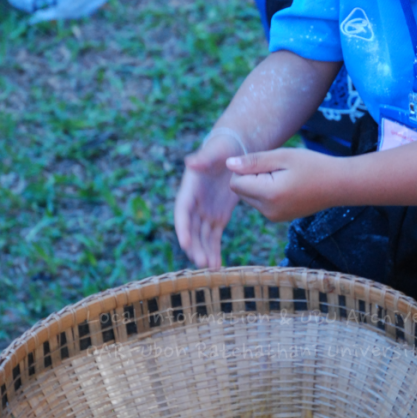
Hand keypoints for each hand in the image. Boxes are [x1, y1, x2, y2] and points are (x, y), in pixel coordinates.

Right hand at [174, 135, 239, 269]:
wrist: (233, 150)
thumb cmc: (223, 148)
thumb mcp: (215, 151)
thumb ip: (203, 158)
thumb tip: (190, 162)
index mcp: (190, 188)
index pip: (183, 211)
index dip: (183, 227)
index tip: (185, 243)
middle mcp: (194, 203)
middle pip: (192, 229)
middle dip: (195, 246)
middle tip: (202, 263)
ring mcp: (205, 211)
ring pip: (202, 237)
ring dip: (205, 252)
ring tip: (212, 268)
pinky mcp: (218, 217)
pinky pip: (214, 237)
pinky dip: (214, 251)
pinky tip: (217, 266)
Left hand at [227, 148, 336, 222]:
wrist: (339, 185)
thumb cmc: (312, 165)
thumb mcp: (283, 156)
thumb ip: (253, 161)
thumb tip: (228, 164)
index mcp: (268, 194)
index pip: (235, 182)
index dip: (246, 169)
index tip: (268, 163)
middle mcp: (268, 211)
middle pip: (240, 190)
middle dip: (251, 177)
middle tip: (277, 170)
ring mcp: (273, 217)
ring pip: (249, 197)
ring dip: (258, 185)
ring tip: (284, 178)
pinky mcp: (278, 218)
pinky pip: (260, 203)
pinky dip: (266, 192)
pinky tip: (286, 186)